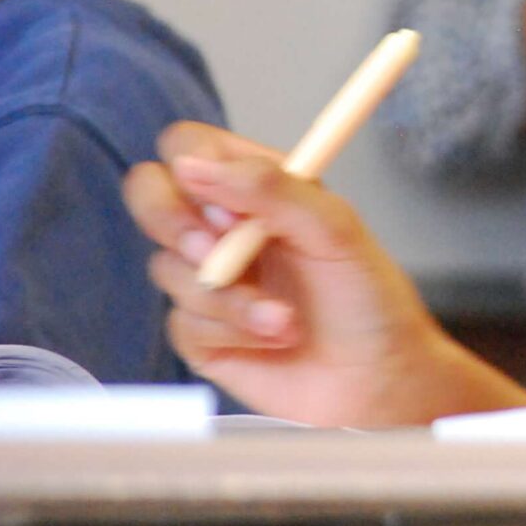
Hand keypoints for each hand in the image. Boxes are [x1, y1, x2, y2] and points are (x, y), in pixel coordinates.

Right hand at [121, 124, 525, 425]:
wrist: (376, 379)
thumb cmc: (368, 299)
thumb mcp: (334, 230)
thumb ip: (270, 189)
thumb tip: (193, 164)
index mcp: (259, 188)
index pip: (189, 147)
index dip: (191, 166)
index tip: (225, 203)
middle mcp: (226, 226)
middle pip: (149, 194)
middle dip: (175, 224)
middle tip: (217, 252)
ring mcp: (208, 278)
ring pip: (166, 266)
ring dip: (231, 297)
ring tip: (287, 318)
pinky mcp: (200, 330)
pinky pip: (181, 318)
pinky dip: (232, 329)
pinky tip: (275, 337)